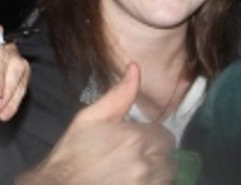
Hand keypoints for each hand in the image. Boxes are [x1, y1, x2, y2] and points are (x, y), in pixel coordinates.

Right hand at [19, 64, 175, 184]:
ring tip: (134, 175)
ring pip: (166, 180)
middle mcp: (145, 163)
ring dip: (156, 177)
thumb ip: (118, 95)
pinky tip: (131, 183)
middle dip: (156, 159)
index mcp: (135, 138)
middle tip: (136, 161)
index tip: (139, 144)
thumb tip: (135, 68)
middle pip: (169, 161)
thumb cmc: (71, 153)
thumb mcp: (90, 118)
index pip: (165, 137)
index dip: (153, 139)